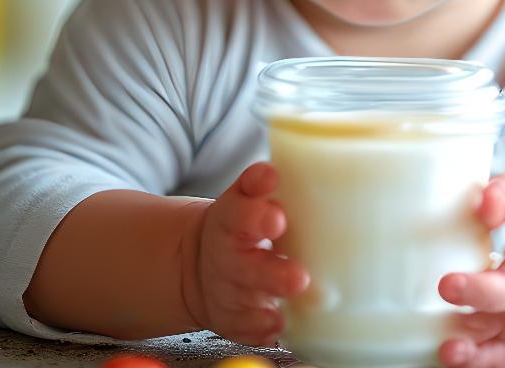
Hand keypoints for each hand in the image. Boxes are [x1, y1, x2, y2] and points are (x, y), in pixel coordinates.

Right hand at [180, 162, 308, 346]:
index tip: (277, 217)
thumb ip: (256, 184)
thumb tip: (269, 172)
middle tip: (299, 277)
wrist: (204, 268)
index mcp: (228, 222)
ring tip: (300, 306)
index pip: (238, 215)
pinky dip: (266, 330)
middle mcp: (226, 262)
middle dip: (272, 275)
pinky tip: (283, 326)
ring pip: (248, 305)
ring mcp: (229, 295)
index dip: (256, 216)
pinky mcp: (235, 323)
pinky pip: (250, 332)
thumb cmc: (241, 229)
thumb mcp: (242, 199)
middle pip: (244, 270)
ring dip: (272, 309)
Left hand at [437, 170, 504, 367]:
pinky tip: (448, 355)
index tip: (459, 264)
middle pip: (502, 304)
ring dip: (467, 347)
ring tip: (446, 347)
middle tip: (448, 285)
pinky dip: (471, 362)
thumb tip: (485, 203)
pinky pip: (491, 362)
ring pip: (490, 343)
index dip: (488, 270)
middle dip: (476, 295)